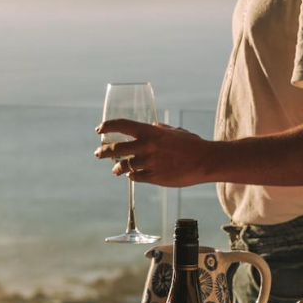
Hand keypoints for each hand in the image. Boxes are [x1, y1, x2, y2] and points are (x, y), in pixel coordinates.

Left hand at [94, 119, 214, 187]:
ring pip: (123, 166)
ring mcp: (149, 163)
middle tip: (98, 153)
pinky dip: (132, 176)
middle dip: (103, 151)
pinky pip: (135, 177)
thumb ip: (160, 129)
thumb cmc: (191, 144)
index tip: (99, 130)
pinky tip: (132, 175)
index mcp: (150, 132)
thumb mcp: (174, 131)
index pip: (122, 125)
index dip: (107, 126)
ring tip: (115, 169)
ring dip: (117, 168)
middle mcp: (146, 146)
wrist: (205, 161)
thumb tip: (153, 126)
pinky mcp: (154, 178)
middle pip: (116, 148)